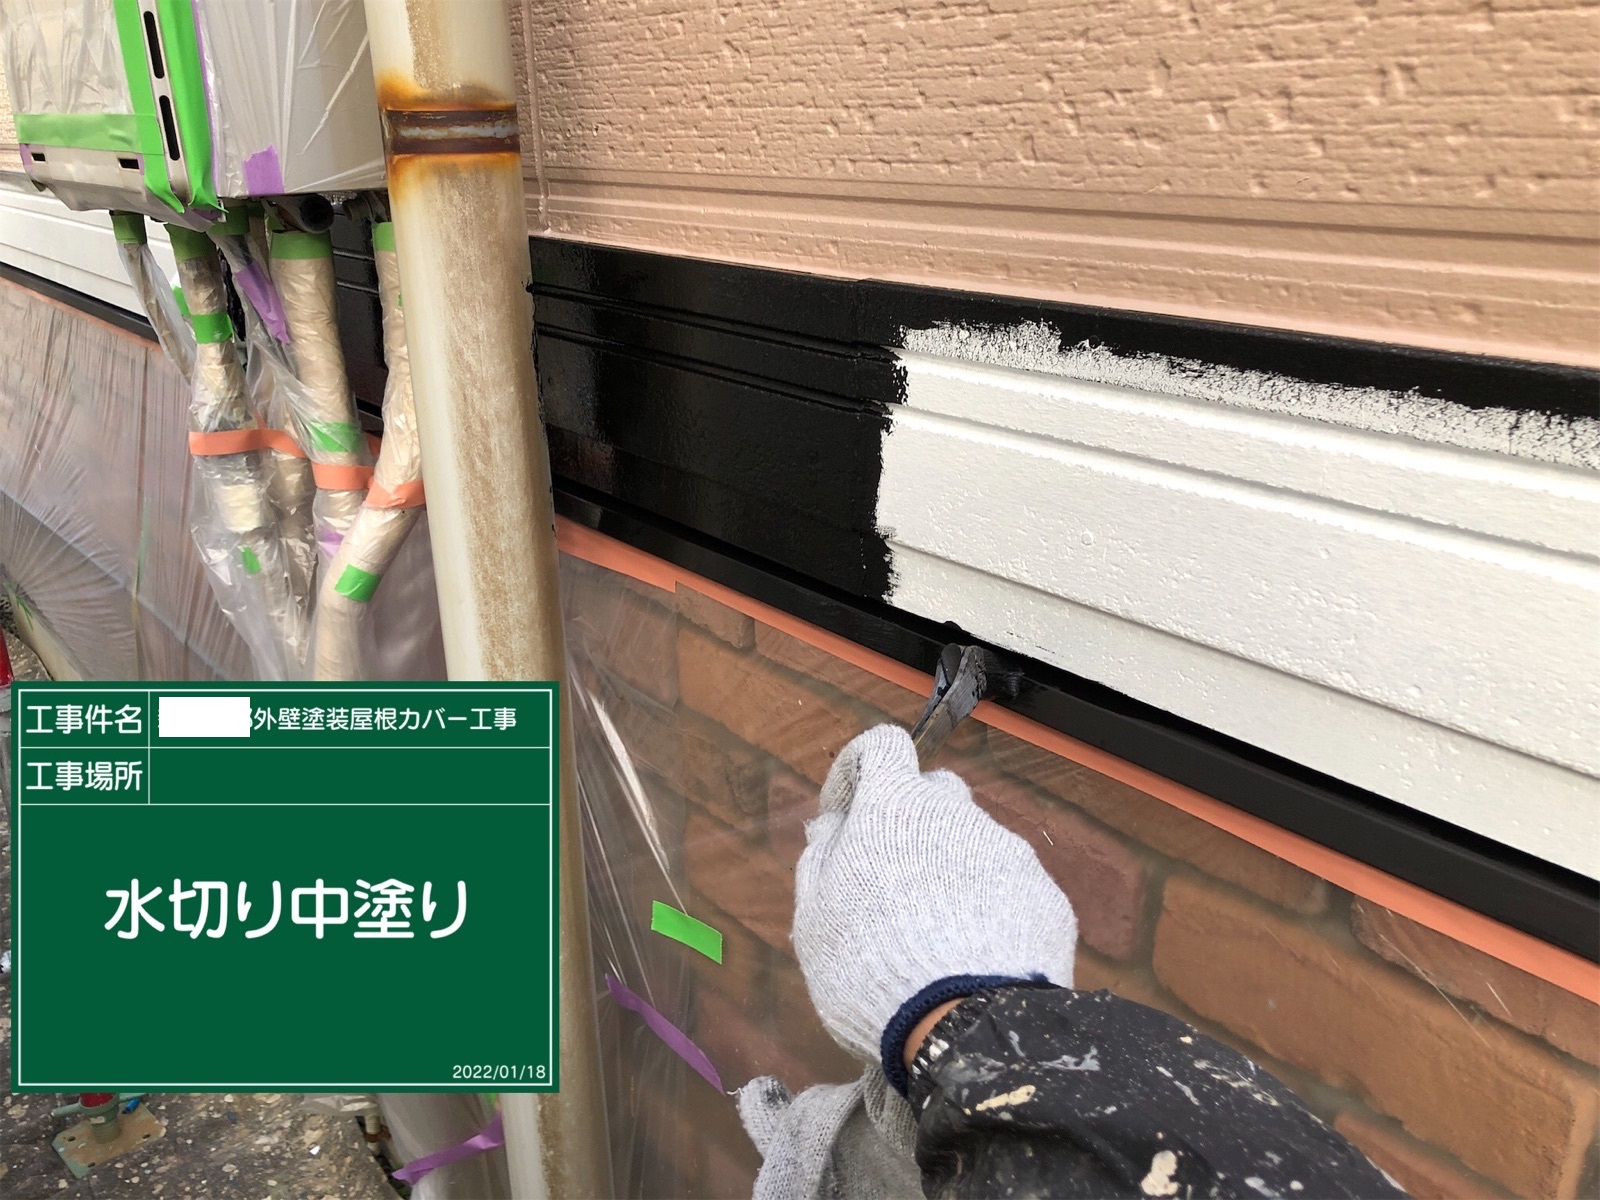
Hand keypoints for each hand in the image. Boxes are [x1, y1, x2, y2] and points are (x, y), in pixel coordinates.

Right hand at [792, 724, 1076, 1076]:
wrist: (965, 1029)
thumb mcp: (815, 917)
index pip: (883, 747)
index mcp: (896, 807)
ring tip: (938, 939)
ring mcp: (1010, 852)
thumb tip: (832, 826)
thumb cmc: (869, 965)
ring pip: (975, 845)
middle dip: (912, 826)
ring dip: (953, 873)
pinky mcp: (1047, 896)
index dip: (863, 770)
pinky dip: (991, 910)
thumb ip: (820, 859)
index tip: (849, 811)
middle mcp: (958, 813)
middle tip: (893, 888)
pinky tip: (977, 959)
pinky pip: (1010, 890)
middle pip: (934, 797)